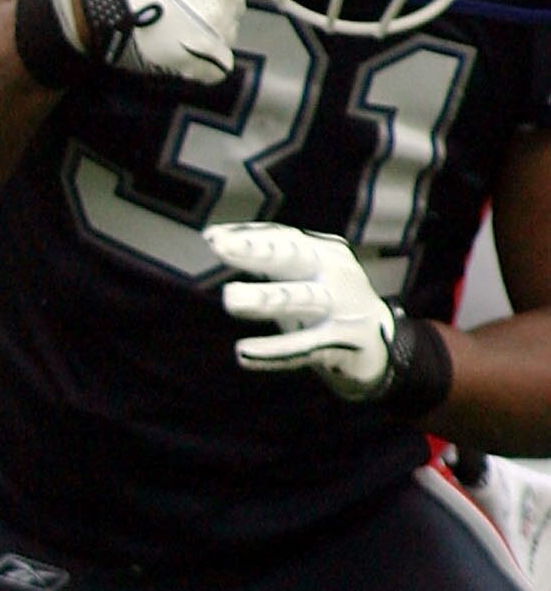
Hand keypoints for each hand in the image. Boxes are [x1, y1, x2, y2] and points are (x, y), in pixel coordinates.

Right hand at [43, 0, 263, 85]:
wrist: (99, 3)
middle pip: (237, 6)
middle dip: (215, 6)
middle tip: (178, 7)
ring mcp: (219, 25)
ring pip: (227, 33)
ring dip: (208, 33)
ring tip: (173, 28)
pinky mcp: (207, 56)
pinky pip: (218, 64)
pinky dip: (201, 62)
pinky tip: (178, 51)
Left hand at [208, 224, 397, 396]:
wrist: (378, 342)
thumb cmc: (327, 299)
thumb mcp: (301, 273)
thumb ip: (265, 257)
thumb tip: (215, 238)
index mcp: (323, 252)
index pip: (283, 237)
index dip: (249, 237)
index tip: (212, 238)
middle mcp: (334, 273)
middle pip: (294, 257)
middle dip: (258, 251)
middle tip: (220, 247)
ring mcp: (340, 308)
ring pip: (300, 299)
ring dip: (265, 298)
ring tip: (230, 299)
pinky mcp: (340, 343)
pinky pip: (303, 347)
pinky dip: (273, 352)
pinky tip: (243, 354)